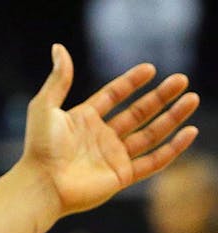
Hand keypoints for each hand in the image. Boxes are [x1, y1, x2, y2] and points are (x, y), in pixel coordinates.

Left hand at [22, 44, 198, 215]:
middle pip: (137, 113)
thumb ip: (58, 79)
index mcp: (83, 120)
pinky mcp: (121, 176)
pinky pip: (153, 161)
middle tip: (181, 80)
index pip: (113, 96)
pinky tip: (190, 131)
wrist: (41, 184)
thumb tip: (58, 47)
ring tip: (192, 99)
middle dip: (160, 96)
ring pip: (150, 134)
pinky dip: (173, 148)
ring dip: (172, 117)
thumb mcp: (45, 106)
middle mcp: (100, 137)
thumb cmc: (40, 147)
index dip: (131, 82)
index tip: (150, 69)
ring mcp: (112, 157)